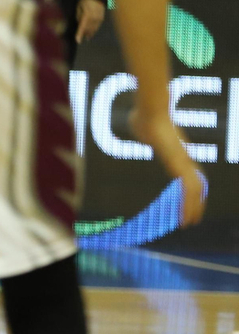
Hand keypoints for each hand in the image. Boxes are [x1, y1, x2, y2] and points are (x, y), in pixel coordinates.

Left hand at [75, 0, 105, 43]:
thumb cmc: (85, 0)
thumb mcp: (79, 7)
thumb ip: (79, 16)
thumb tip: (79, 24)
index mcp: (87, 15)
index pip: (82, 27)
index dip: (79, 34)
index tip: (78, 41)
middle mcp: (94, 18)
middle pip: (89, 29)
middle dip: (85, 34)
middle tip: (82, 38)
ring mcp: (99, 18)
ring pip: (94, 28)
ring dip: (90, 33)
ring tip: (87, 37)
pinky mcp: (102, 18)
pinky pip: (97, 25)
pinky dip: (94, 29)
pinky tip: (92, 31)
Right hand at [130, 104, 206, 226]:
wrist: (151, 111)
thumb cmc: (144, 115)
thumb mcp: (142, 127)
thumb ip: (143, 131)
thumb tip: (137, 124)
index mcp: (177, 151)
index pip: (189, 173)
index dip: (190, 186)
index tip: (188, 197)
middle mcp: (184, 158)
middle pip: (195, 183)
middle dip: (195, 201)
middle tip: (193, 216)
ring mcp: (184, 161)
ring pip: (194, 189)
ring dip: (193, 207)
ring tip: (188, 222)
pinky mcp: (180, 165)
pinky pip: (188, 189)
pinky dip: (188, 205)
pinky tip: (186, 216)